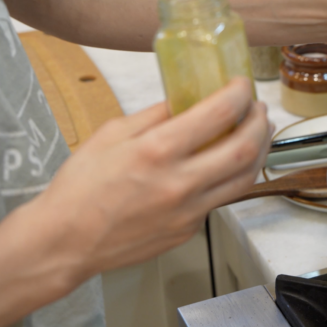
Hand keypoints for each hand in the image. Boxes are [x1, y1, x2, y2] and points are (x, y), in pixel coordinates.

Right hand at [30, 77, 271, 277]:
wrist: (66, 242)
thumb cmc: (80, 188)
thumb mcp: (110, 135)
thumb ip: (154, 116)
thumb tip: (186, 100)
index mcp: (157, 151)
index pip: (219, 113)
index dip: (239, 93)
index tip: (242, 84)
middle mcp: (180, 182)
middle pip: (245, 148)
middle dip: (260, 122)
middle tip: (259, 109)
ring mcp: (189, 211)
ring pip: (244, 178)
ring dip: (259, 151)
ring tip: (258, 133)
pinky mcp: (190, 229)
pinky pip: (220, 199)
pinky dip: (230, 177)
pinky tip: (225, 165)